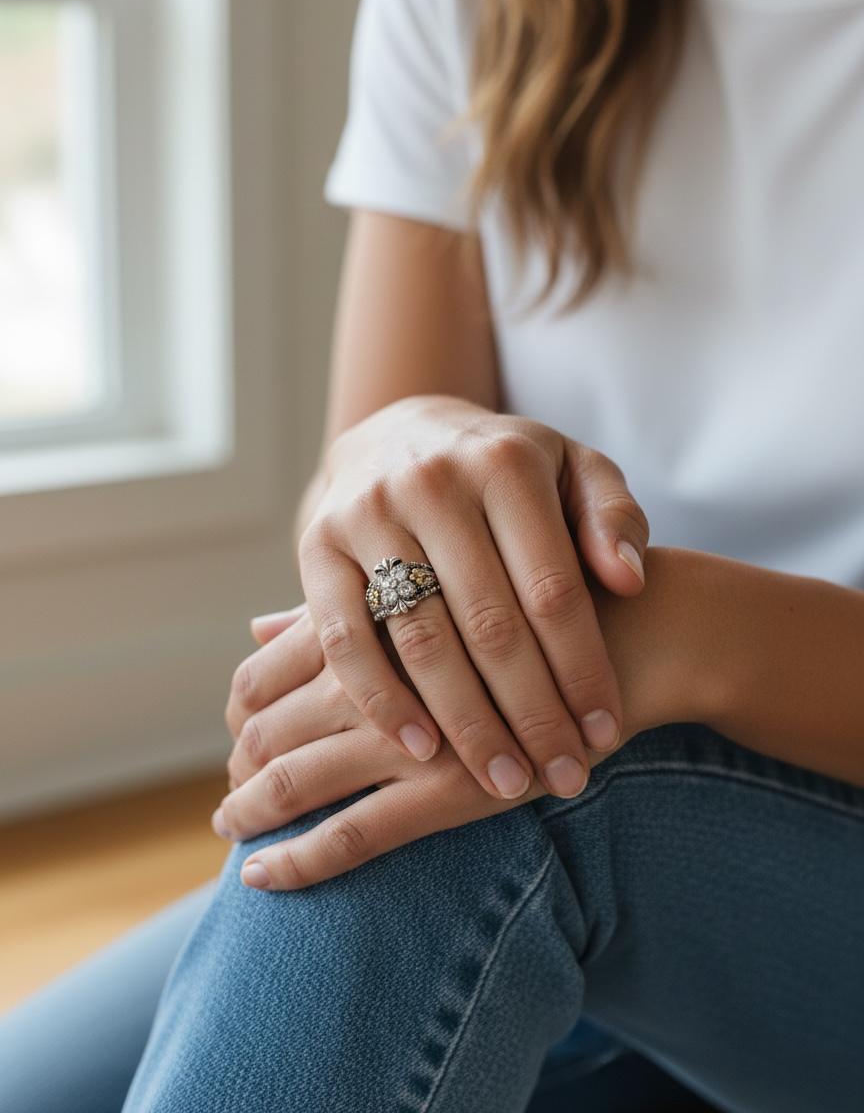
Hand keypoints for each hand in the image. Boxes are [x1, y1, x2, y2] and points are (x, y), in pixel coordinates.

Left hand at [219, 613, 543, 888]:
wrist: (629, 640)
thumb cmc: (531, 608)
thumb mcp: (435, 588)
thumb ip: (351, 611)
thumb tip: (257, 623)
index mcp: (366, 618)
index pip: (258, 672)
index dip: (239, 708)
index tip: (241, 729)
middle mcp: (373, 674)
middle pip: (265, 728)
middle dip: (240, 764)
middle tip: (233, 786)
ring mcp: (407, 733)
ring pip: (297, 780)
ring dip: (249, 811)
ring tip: (231, 827)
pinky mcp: (446, 788)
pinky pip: (351, 835)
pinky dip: (296, 861)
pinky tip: (259, 879)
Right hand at [295, 395, 647, 800]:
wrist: (403, 433)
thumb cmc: (508, 470)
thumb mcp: (576, 471)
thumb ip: (614, 517)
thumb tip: (627, 580)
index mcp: (506, 463)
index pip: (552, 588)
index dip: (581, 669)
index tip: (605, 733)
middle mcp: (433, 483)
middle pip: (490, 623)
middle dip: (532, 713)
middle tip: (564, 777)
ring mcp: (368, 513)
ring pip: (421, 638)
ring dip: (465, 723)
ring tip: (502, 782)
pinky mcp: (317, 545)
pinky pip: (345, 637)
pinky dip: (381, 699)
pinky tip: (420, 750)